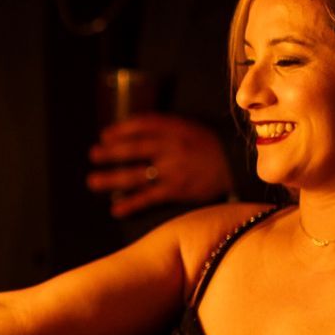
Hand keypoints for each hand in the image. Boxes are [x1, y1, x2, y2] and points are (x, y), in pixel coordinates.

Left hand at [88, 114, 234, 217]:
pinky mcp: (178, 190)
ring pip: (136, 174)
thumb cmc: (216, 149)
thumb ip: (169, 130)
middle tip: (94, 155)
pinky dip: (131, 203)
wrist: (241, 168)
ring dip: (112, 178)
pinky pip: (149, 197)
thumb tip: (136, 134)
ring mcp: (174, 170)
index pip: (142, 125)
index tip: (105, 134)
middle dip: (111, 152)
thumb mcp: (195, 130)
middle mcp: (172, 147)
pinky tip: (116, 209)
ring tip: (93, 181)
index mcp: (177, 129)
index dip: (121, 130)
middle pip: (134, 148)